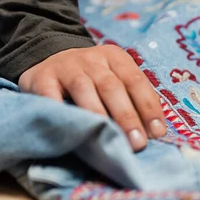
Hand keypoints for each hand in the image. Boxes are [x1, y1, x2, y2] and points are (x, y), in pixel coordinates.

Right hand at [18, 45, 166, 150]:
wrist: (50, 56)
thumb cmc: (93, 78)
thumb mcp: (115, 78)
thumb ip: (132, 98)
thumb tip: (153, 132)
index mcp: (117, 59)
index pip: (136, 82)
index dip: (148, 108)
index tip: (157, 133)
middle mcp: (93, 60)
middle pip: (113, 87)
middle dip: (127, 117)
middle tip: (137, 143)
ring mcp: (66, 67)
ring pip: (84, 90)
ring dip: (98, 116)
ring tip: (108, 139)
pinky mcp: (42, 77)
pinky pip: (51, 95)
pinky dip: (61, 111)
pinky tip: (72, 129)